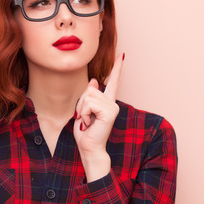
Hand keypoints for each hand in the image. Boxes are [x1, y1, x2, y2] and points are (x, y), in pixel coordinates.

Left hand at [73, 53, 123, 180]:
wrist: (89, 148)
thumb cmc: (86, 133)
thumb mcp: (84, 110)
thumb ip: (89, 96)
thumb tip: (94, 80)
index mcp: (107, 102)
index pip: (114, 82)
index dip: (117, 68)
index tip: (122, 55)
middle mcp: (112, 103)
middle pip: (90, 89)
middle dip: (82, 104)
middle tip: (86, 119)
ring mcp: (112, 107)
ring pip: (88, 95)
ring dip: (83, 109)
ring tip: (88, 121)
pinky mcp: (110, 111)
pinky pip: (89, 103)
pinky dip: (85, 113)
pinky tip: (90, 123)